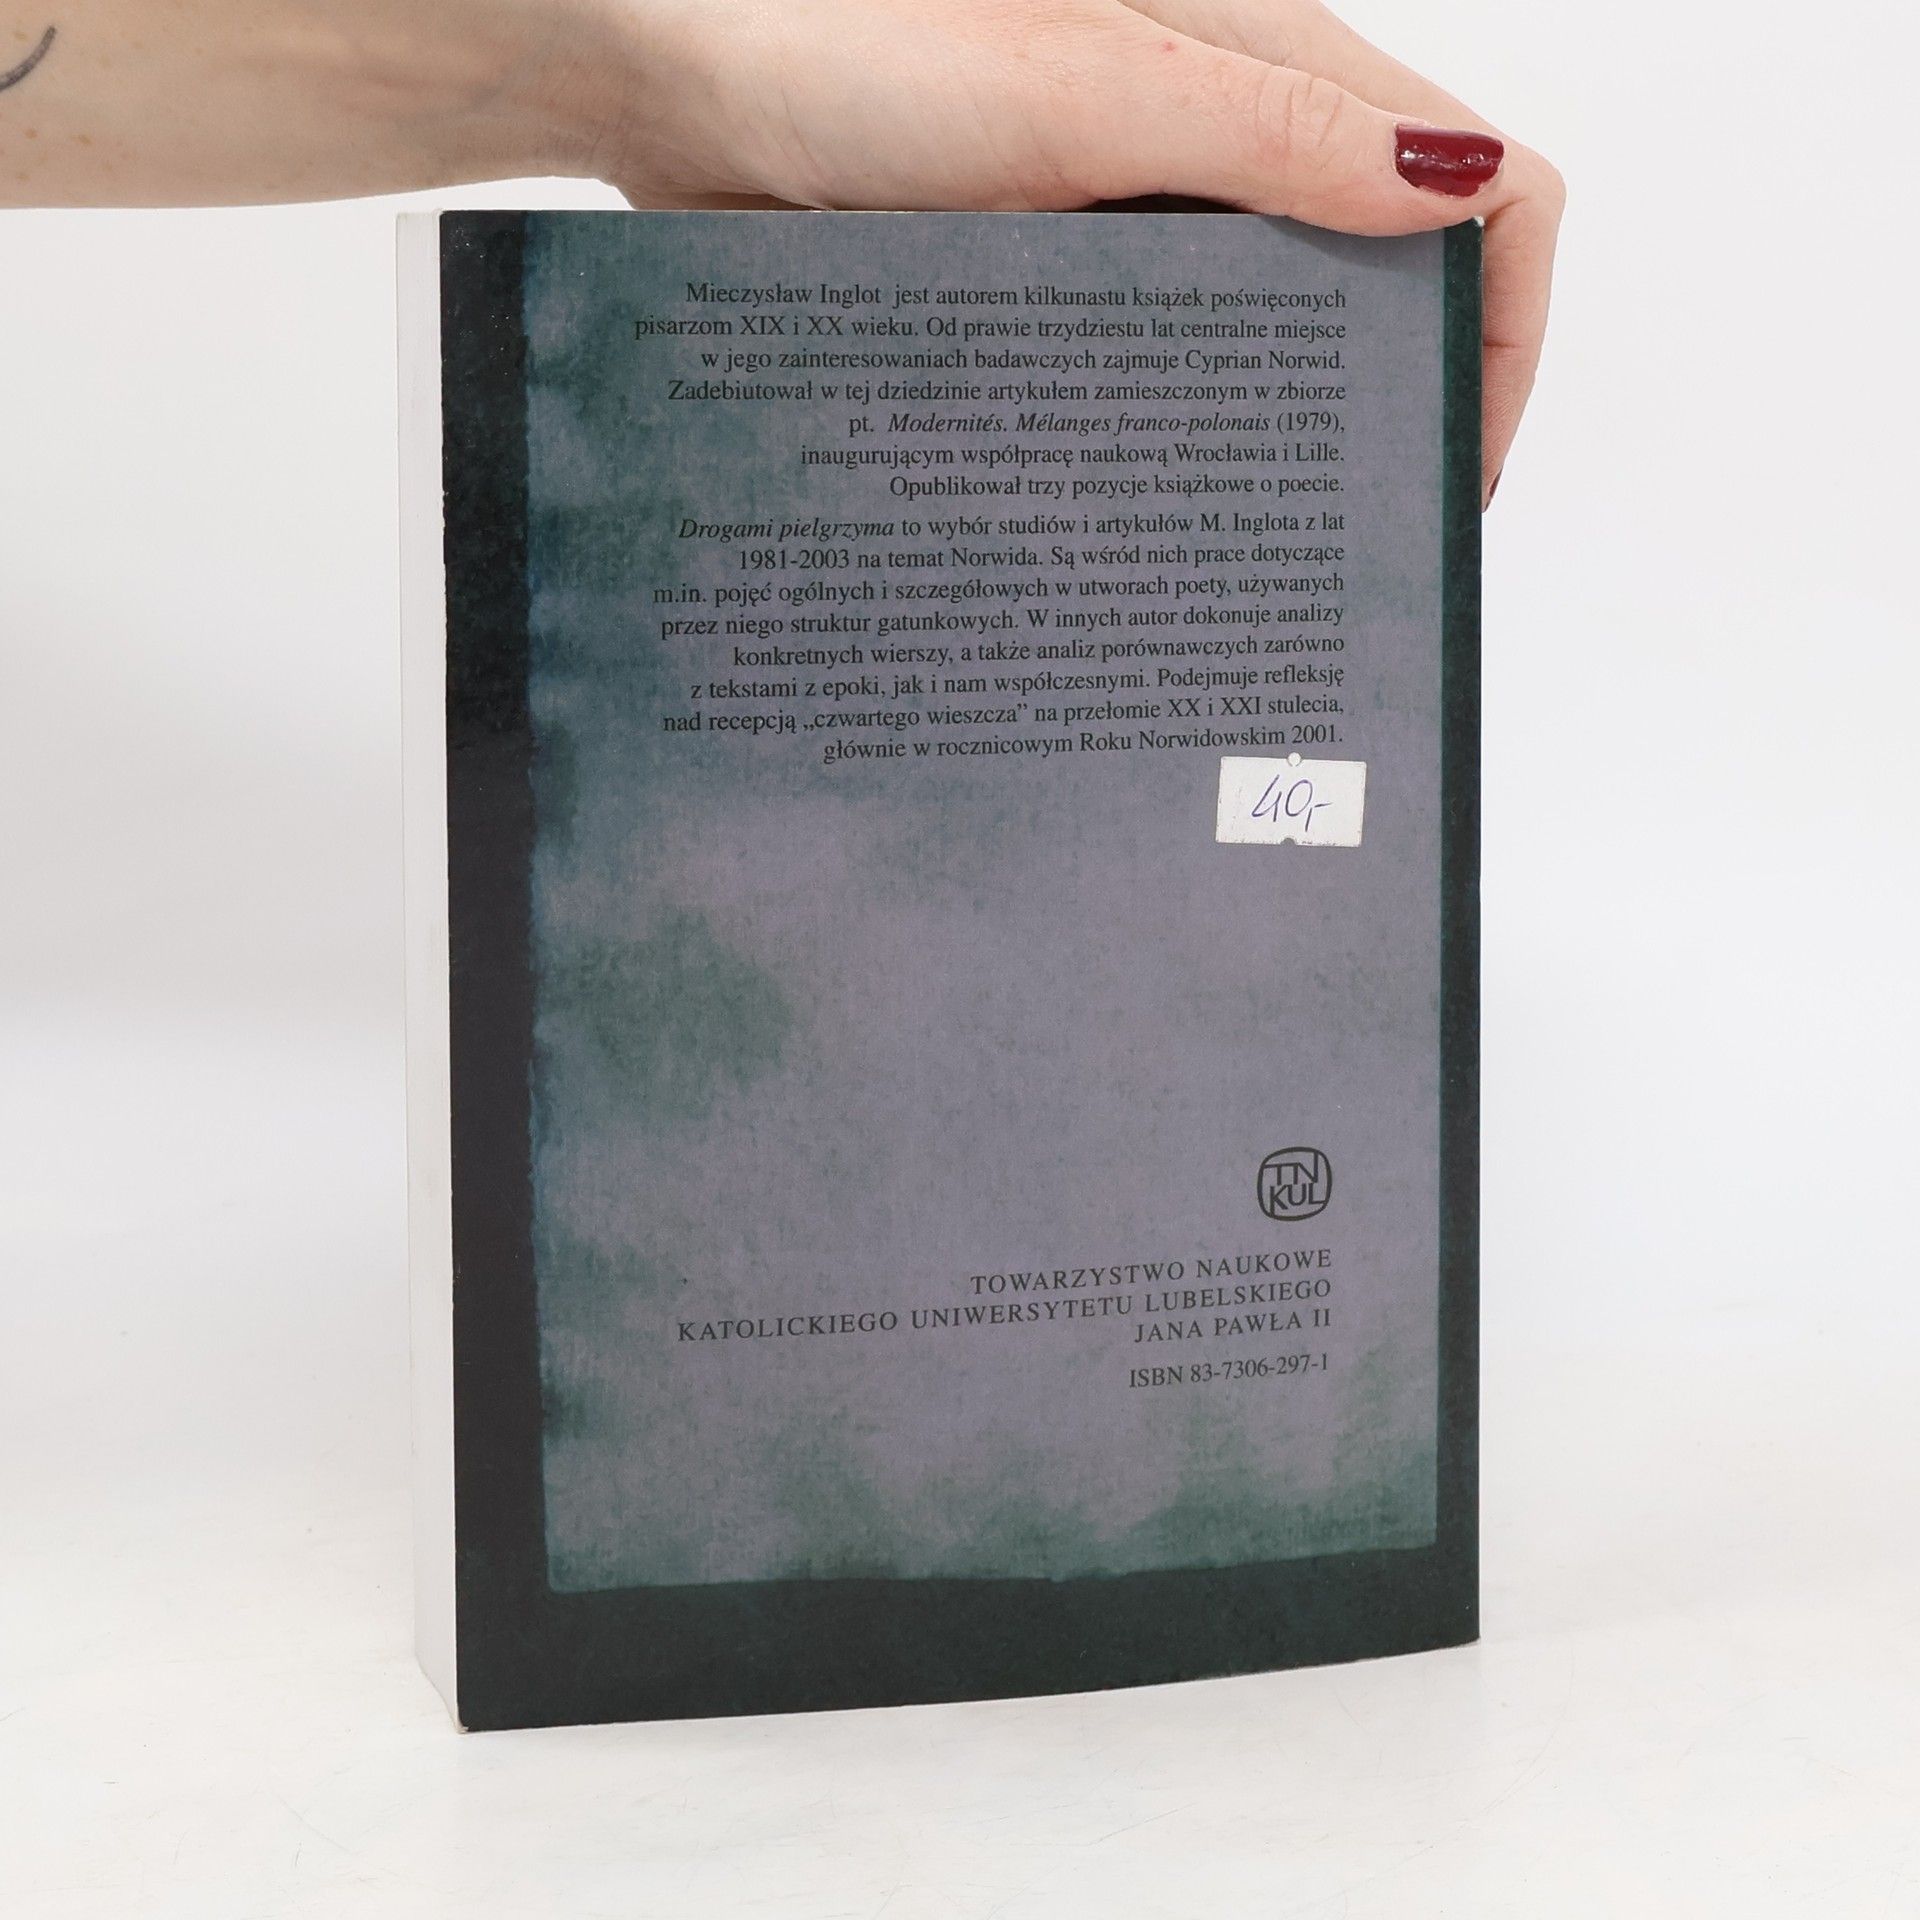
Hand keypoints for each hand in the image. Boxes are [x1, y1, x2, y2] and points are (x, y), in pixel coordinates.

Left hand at [569, 0, 1563, 498]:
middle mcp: (1221, 147)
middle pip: (1383, 284)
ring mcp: (1136, 220)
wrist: (670, 71)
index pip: (1484, 185)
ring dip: (1271, 439)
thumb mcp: (1083, 94)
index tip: (1455, 462)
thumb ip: (1272, 141)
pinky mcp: (1055, 278)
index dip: (1504, 325)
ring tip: (1236, 551)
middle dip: (1390, 407)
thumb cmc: (842, 45)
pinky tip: (1131, 502)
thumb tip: (1455, 191)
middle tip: (1343, 539)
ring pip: (1264, 342)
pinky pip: (1151, 368)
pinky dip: (1165, 434)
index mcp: (1270, 75)